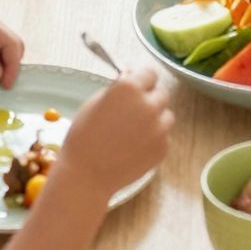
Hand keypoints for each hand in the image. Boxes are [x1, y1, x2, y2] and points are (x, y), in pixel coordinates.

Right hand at [62, 68, 173, 199]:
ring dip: (155, 119)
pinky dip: (154, 139)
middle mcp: (148, 104)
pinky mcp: (163, 148)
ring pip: (166, 115)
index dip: (141, 80)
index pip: (150, 73)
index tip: (136, 87)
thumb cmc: (84, 137)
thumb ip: (118, 87)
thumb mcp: (95, 102)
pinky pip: (164, 136)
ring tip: (133, 132)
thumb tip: (131, 76)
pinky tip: (134, 147)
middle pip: (161, 93)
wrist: (86, 175)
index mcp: (129, 87)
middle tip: (132, 112)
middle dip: (149, 99)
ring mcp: (159, 127)